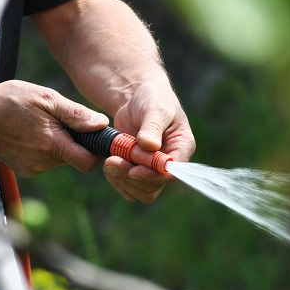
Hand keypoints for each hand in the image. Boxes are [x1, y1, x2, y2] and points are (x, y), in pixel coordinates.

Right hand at [0, 80, 108, 176]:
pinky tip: (29, 132)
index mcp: (52, 145)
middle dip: (74, 141)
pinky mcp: (24, 169)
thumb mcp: (45, 98)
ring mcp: (32, 168)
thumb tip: (101, 124)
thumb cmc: (10, 100)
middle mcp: (43, 163)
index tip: (96, 136)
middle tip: (59, 119)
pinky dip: (43, 148)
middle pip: (74, 158)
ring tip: (39, 123)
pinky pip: (45, 160)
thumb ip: (75, 114)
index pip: (88, 162)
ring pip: (59, 158)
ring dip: (57, 143)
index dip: (96, 151)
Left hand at [103, 80, 195, 202]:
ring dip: (123, 181)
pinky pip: (128, 187)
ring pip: (141, 191)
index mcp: (182, 148)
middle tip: (112, 161)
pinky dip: (116, 180)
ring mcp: (152, 169)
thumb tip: (149, 146)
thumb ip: (152, 127)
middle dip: (133, 178)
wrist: (136, 97)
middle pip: (155, 187)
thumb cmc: (151, 98)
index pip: (173, 173)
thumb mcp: (154, 108)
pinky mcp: (137, 170)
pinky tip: (108, 164)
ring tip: (109, 162)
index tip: (133, 170)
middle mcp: (169, 163)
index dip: (153, 176)